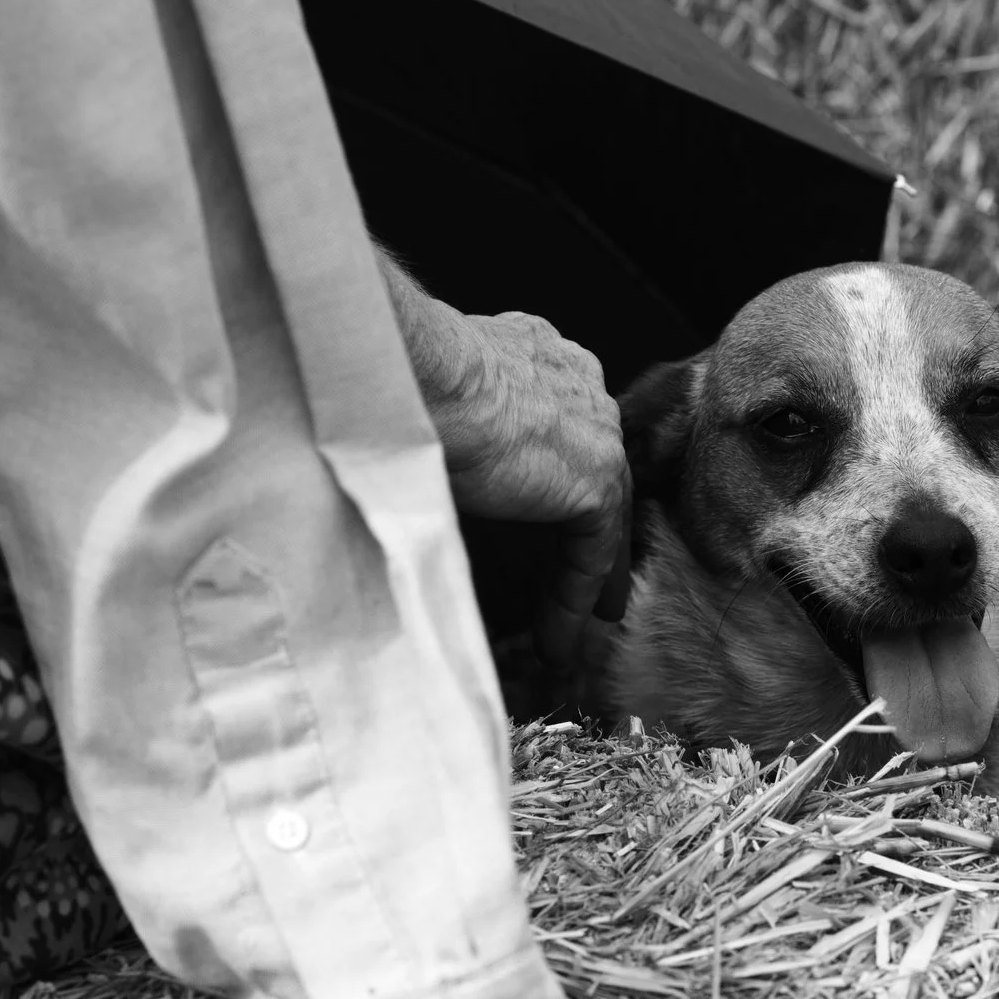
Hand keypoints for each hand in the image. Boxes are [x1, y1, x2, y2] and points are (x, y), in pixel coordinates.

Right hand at [439, 311, 633, 678]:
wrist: (417, 370)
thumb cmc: (399, 378)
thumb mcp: (437, 401)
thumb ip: (456, 429)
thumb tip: (427, 465)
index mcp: (541, 357)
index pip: (562, 423)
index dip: (557, 469)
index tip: (550, 505)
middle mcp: (579, 386)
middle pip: (593, 469)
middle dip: (592, 523)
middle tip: (591, 573)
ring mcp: (595, 432)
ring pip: (600, 517)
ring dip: (588, 576)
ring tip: (584, 625)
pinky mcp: (594, 478)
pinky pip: (591, 553)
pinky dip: (573, 599)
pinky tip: (558, 641)